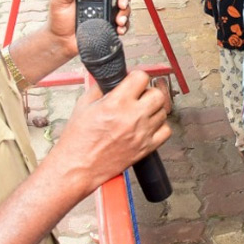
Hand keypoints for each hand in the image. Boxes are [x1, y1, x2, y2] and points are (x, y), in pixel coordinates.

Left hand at [48, 0, 134, 62]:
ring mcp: (107, 12)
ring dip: (125, 12)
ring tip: (119, 19)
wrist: (61, 42)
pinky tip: (118, 28)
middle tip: (120, 2)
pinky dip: (124, 25)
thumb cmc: (58, 20)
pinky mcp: (109, 25)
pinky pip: (123, 23)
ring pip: (124, 7)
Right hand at [48, 72, 171, 196]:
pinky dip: (160, 127)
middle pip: (157, 93)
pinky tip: (147, 126)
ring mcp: (142, 133)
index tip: (132, 81)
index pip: (141, 77)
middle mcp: (133, 117)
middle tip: (138, 96)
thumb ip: (101, 88)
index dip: (136, 77)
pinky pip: (166, 131)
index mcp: (116, 103)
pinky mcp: (146, 148)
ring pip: (163, 111)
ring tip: (140, 112)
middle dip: (147, 92)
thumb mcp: (84, 105)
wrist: (77, 167)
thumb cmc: (78, 140)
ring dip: (153, 109)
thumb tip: (112, 78)